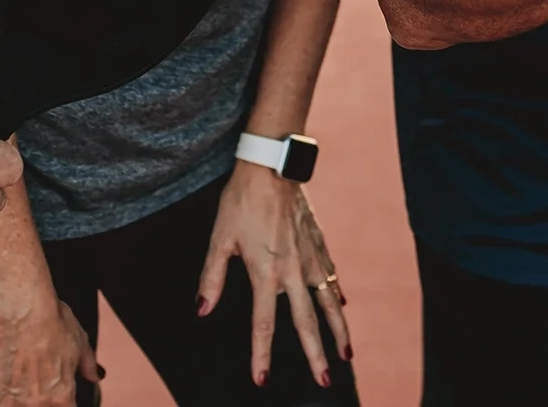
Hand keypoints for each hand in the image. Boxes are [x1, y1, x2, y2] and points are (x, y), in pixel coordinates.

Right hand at [0, 296, 100, 406]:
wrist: (25, 310)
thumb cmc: (54, 322)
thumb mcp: (80, 342)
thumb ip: (87, 364)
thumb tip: (95, 375)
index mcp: (60, 395)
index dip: (63, 406)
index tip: (59, 402)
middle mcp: (33, 403)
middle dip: (32, 405)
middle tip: (29, 395)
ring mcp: (6, 397)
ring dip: (4, 406)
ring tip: (4, 399)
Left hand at [198, 162, 351, 389]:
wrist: (272, 166)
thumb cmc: (240, 201)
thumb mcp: (219, 239)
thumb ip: (212, 278)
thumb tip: (201, 311)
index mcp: (265, 273)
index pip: (263, 324)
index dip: (261, 354)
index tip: (261, 379)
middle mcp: (292, 271)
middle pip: (307, 322)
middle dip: (315, 356)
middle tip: (324, 382)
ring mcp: (310, 258)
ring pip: (328, 302)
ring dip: (338, 331)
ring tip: (346, 355)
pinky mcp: (318, 244)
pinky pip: (330, 276)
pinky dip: (336, 295)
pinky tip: (341, 306)